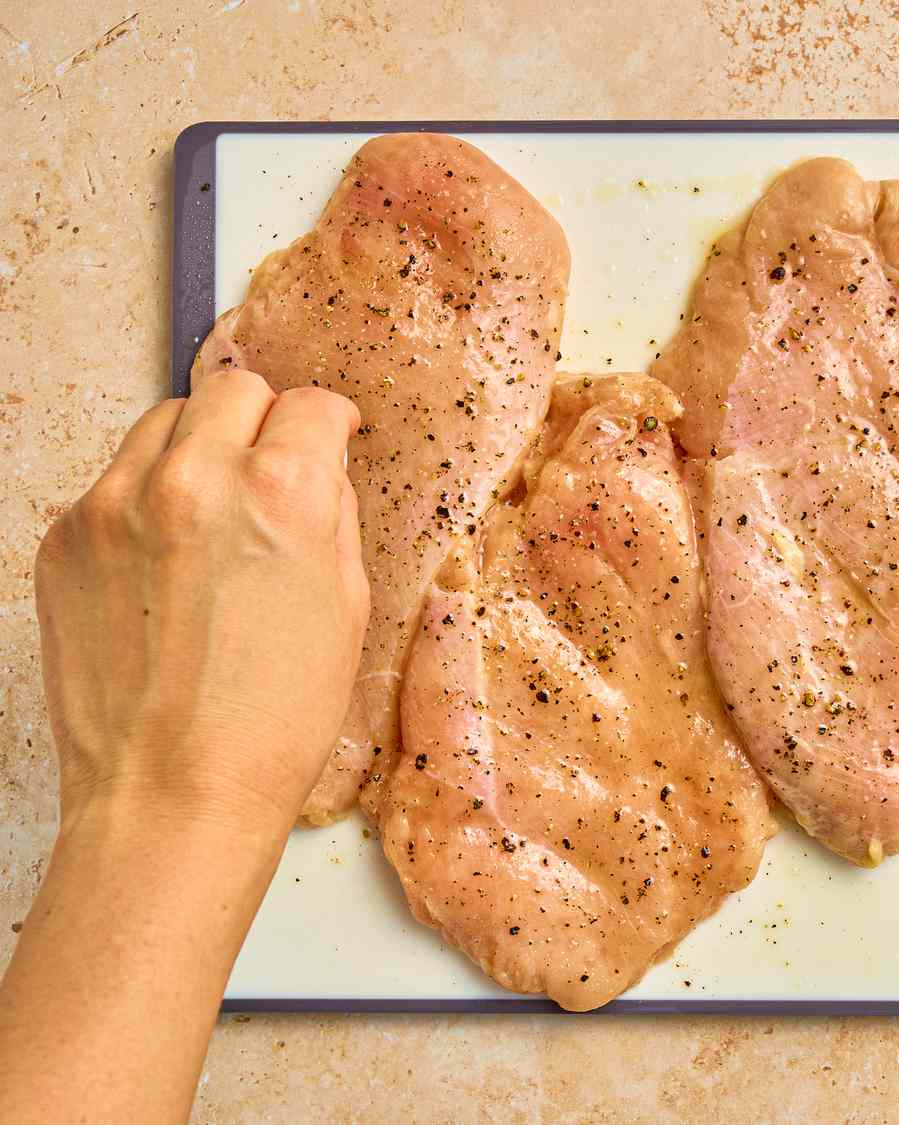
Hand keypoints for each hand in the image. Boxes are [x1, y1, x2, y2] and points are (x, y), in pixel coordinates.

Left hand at [34, 368, 368, 836]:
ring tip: (213, 516)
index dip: (329, 422)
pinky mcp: (65, 537)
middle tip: (272, 464)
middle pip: (231, 388)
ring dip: (198, 448)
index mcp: (281, 492)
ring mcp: (115, 503)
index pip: (308, 405)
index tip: (329, 436)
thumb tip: (318, 470)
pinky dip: (145, 500)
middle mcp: (194, 478)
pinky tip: (166, 565)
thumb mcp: (344, 607)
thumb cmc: (271, 720)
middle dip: (262, 418)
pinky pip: (113, 482)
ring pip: (163, 422)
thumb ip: (331, 516)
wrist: (173, 793)